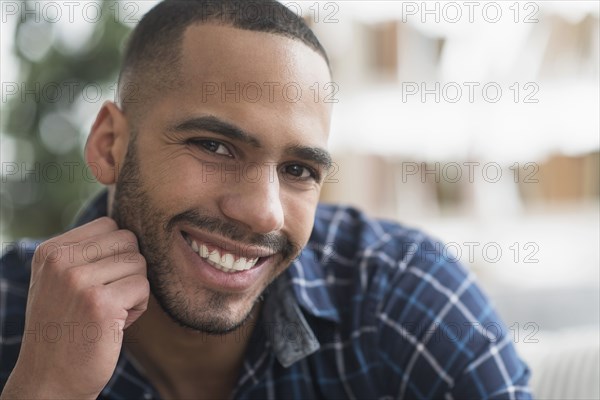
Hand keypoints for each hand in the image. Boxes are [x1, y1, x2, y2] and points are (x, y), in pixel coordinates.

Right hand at [1, 217, 148, 398]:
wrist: (51, 380)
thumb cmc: (67, 327)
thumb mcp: (62, 280)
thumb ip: (88, 251)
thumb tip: (133, 224)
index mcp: (51, 250)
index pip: (110, 225)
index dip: (116, 254)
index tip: (97, 282)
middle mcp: (60, 261)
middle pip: (128, 240)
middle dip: (128, 269)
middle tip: (107, 298)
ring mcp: (78, 281)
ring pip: (139, 263)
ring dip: (134, 289)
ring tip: (108, 312)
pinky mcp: (100, 303)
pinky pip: (143, 287)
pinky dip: (138, 307)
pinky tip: (115, 324)